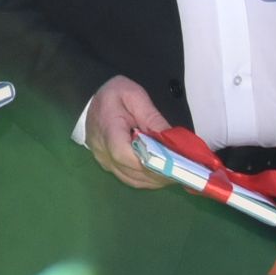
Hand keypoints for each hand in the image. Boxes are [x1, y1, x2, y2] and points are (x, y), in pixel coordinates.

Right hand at [80, 76, 170, 190]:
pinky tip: (160, 174)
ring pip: (132, 179)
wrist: (93, 99)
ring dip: (155, 179)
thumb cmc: (114, 94)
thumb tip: (172, 140)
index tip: (171, 163)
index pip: (123, 153)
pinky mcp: (108, 165)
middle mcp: (102, 150)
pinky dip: (147, 179)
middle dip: (158, 173)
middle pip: (131, 171)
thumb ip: (153, 118)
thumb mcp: (135, 97)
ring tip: (176, 173)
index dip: (147, 161)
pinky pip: (129, 179)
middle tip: (183, 170)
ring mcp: (103, 160)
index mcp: (107, 128)